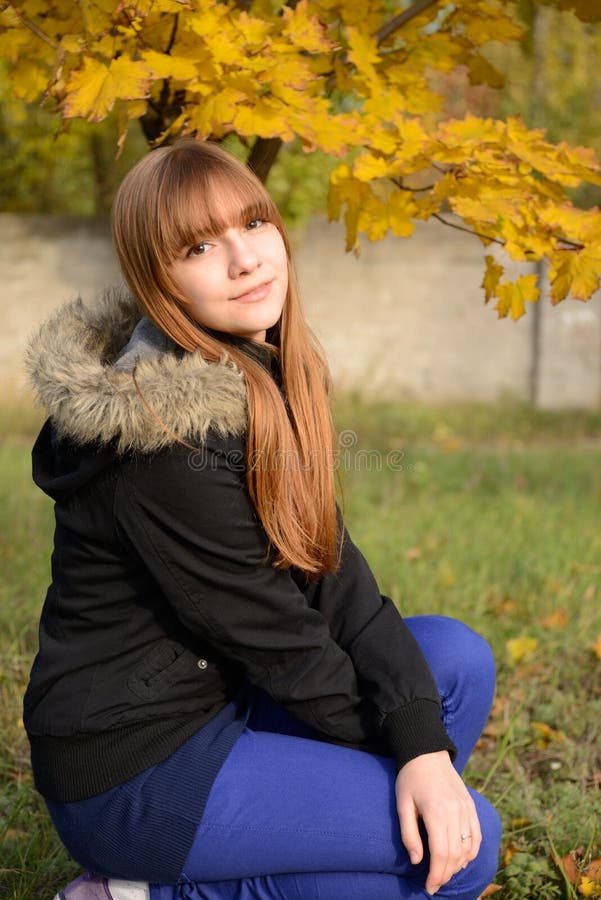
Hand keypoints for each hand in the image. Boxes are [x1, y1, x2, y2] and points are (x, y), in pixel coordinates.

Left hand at [395, 750, 481, 895]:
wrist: (427, 753)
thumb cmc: (410, 778)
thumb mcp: (402, 804)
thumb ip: (409, 834)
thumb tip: (417, 861)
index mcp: (436, 812)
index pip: (441, 853)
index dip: (436, 875)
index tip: (429, 887)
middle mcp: (455, 812)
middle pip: (455, 855)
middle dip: (445, 874)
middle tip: (435, 884)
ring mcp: (466, 809)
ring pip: (468, 848)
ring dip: (458, 866)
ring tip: (444, 873)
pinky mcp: (471, 806)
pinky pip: (477, 836)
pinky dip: (471, 852)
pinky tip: (461, 859)